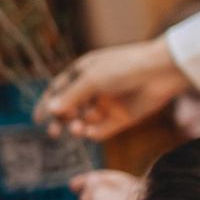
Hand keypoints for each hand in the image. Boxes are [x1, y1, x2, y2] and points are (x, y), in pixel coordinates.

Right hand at [38, 40, 190, 139]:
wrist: (162, 71)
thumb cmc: (125, 67)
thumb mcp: (92, 79)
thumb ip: (70, 96)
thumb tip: (49, 110)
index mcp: (83, 73)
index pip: (59, 90)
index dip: (47, 104)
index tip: (38, 119)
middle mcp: (93, 89)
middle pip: (70, 108)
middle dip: (61, 120)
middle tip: (54, 132)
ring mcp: (108, 103)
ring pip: (84, 120)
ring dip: (77, 126)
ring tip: (77, 128)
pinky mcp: (122, 117)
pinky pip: (102, 129)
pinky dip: (93, 133)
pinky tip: (89, 132)